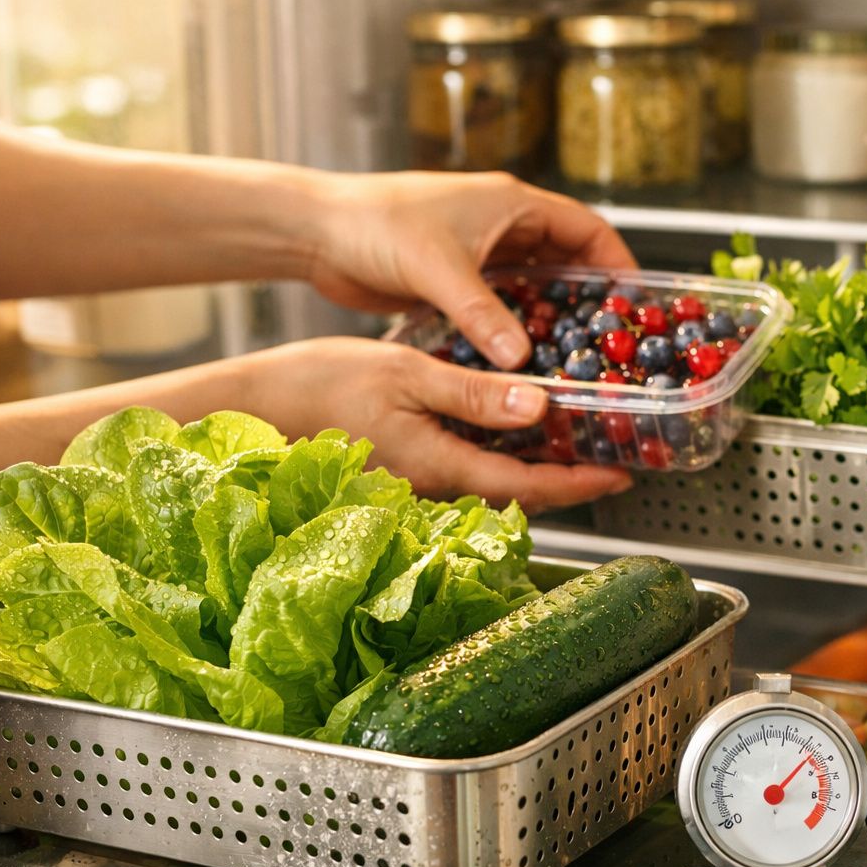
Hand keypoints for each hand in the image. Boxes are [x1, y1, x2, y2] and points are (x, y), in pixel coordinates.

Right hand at [243, 337, 631, 511]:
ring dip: (536, 469)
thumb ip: (474, 394)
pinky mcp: (399, 472)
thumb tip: (542, 407)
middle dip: (568, 480)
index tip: (622, 477)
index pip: (528, 487)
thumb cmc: (312, 385)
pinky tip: (510, 432)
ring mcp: (414, 485)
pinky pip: (463, 472)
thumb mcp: (403, 373)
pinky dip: (498, 457)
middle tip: (613, 459)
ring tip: (577, 443)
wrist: (245, 409)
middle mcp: (431, 487)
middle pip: (518, 493)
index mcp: (439, 466)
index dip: (581, 484)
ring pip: (492, 485)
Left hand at [305, 172, 634, 368]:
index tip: (636, 303)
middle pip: (567, 264)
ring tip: (572, 362)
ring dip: (551, 323)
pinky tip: (522, 365)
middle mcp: (503, 227)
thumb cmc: (375, 225)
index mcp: (512, 204)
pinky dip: (516, 334)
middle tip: (609, 345)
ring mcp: (481, 255)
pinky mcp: (458, 282)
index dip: (617, 263)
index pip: (587, 229)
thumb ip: (483, 315)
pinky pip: (503, 310)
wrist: (317, 232)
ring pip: (535, 291)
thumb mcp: (438, 270)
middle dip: (589, 302)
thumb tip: (519, 362)